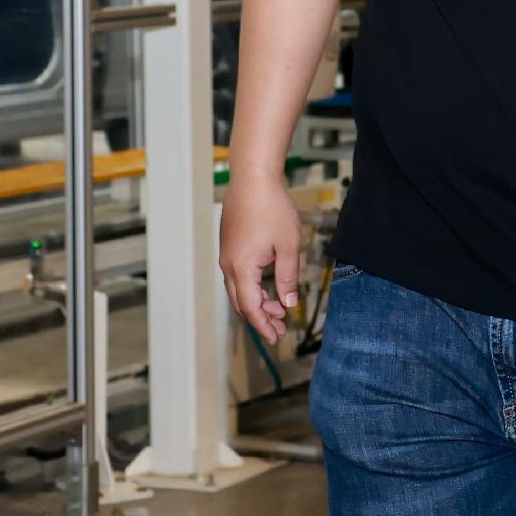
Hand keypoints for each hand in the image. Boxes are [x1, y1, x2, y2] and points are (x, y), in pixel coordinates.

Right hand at [221, 179, 306, 342]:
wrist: (253, 178)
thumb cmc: (271, 208)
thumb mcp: (287, 247)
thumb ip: (288, 278)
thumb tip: (288, 303)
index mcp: (242, 268)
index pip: (251, 308)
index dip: (264, 326)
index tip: (276, 337)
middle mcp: (229, 265)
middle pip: (241, 302)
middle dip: (260, 318)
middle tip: (280, 328)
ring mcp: (227, 255)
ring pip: (239, 289)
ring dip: (257, 302)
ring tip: (278, 309)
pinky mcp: (230, 245)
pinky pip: (238, 276)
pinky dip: (252, 287)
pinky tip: (268, 286)